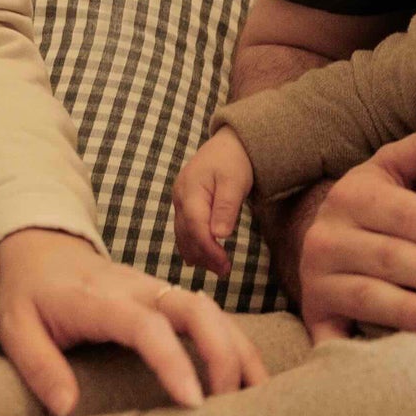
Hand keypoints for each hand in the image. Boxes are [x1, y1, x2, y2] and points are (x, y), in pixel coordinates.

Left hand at [0, 228, 267, 415]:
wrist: (40, 249)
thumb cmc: (27, 294)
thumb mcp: (14, 327)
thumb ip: (39, 366)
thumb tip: (68, 408)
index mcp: (100, 300)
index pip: (147, 326)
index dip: (174, 361)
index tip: (193, 401)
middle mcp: (138, 289)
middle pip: (196, 309)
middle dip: (224, 353)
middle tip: (233, 405)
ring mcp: (156, 289)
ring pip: (212, 310)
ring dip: (238, 350)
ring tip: (257, 397)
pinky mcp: (166, 296)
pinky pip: (209, 315)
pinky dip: (234, 343)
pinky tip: (248, 378)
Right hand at [172, 130, 255, 274]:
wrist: (229, 143)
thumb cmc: (234, 160)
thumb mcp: (235, 181)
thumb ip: (226, 207)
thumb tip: (219, 235)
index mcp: (191, 190)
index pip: (195, 227)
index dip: (208, 249)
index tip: (224, 265)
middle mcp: (180, 197)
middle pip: (185, 234)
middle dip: (203, 256)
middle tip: (224, 271)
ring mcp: (179, 200)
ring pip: (181, 235)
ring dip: (197, 253)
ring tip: (218, 268)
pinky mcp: (184, 204)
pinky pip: (184, 229)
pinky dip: (194, 244)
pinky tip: (205, 255)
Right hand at [296, 113, 415, 343]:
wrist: (320, 244)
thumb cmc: (373, 208)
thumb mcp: (390, 172)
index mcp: (352, 196)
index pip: (403, 213)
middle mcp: (327, 236)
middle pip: (387, 256)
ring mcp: (317, 280)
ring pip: (364, 295)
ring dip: (406, 310)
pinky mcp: (315, 319)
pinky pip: (336, 337)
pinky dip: (359, 351)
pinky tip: (395, 358)